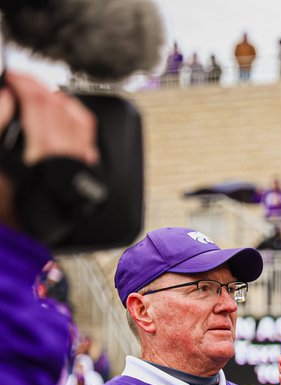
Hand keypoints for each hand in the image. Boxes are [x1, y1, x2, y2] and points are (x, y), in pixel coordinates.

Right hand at [0, 71, 98, 230]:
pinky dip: (72, 111)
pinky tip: (60, 107)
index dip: (24, 84)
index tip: (11, 79)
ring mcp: (80, 157)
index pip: (38, 104)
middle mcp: (67, 153)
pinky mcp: (87, 162)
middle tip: (19, 80)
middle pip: (56, 105)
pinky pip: (85, 128)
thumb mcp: (0, 163)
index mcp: (42, 152)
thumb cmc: (15, 199)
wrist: (38, 225)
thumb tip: (7, 98)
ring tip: (34, 91)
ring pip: (74, 114)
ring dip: (53, 96)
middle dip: (36, 86)